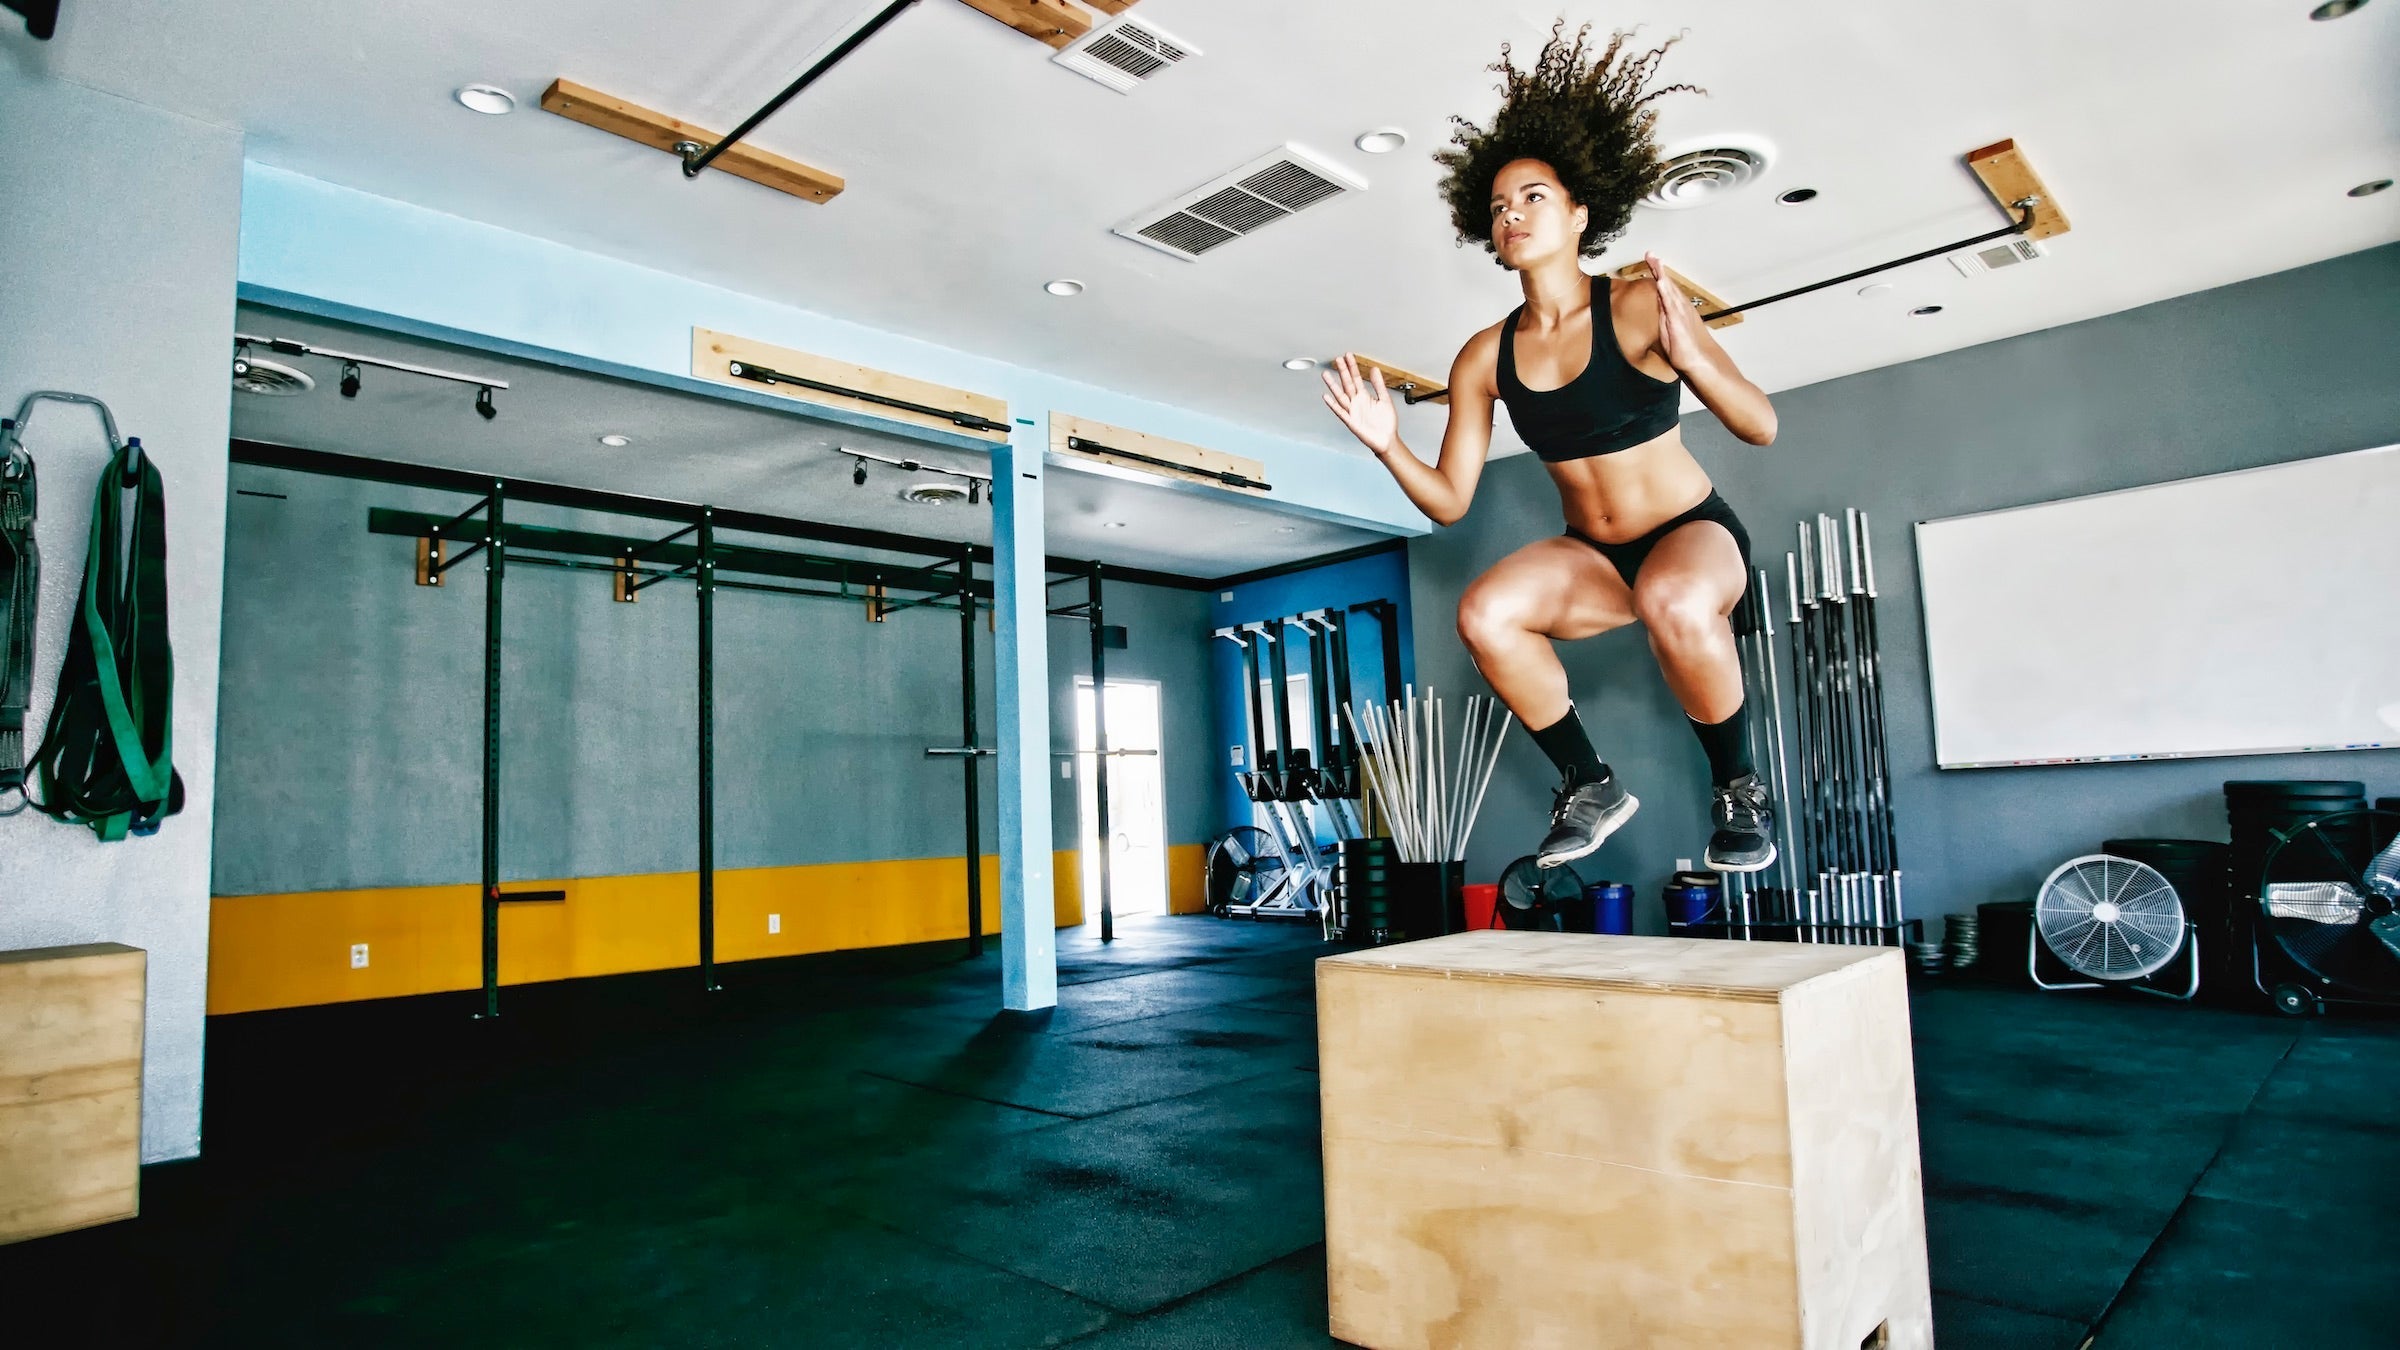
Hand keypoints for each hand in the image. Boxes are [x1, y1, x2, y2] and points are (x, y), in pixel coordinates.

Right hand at [1321, 353, 1399, 457]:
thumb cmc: (1386, 422)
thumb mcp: (1385, 399)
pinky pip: (1340, 412)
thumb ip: (1379, 384)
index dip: (1352, 367)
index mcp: (1364, 396)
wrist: (1387, 440)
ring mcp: (1352, 411)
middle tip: (1337, 359)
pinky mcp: (1351, 421)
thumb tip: (1374, 370)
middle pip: (1347, 383)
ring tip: (1326, 375)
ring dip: (1333, 385)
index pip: (1356, 378)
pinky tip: (1327, 397)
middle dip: (1342, 371)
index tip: (1348, 356)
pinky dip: (1333, 405)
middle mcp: (1356, 402)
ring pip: (1340, 395)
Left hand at [1647, 252, 1707, 373]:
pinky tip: (1661, 281)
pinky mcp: (1678, 322)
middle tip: (1650, 253)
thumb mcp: (1671, 334)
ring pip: (1669, 290)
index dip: (1659, 275)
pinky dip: (1666, 291)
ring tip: (1654, 260)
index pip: (1666, 289)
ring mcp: (1680, 313)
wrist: (1701, 363)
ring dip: (1661, 274)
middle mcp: (1680, 308)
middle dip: (1658, 268)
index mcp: (1677, 310)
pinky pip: (1670, 304)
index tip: (1652, 261)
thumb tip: (1661, 311)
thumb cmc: (1688, 351)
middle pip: (1667, 284)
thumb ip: (1666, 321)